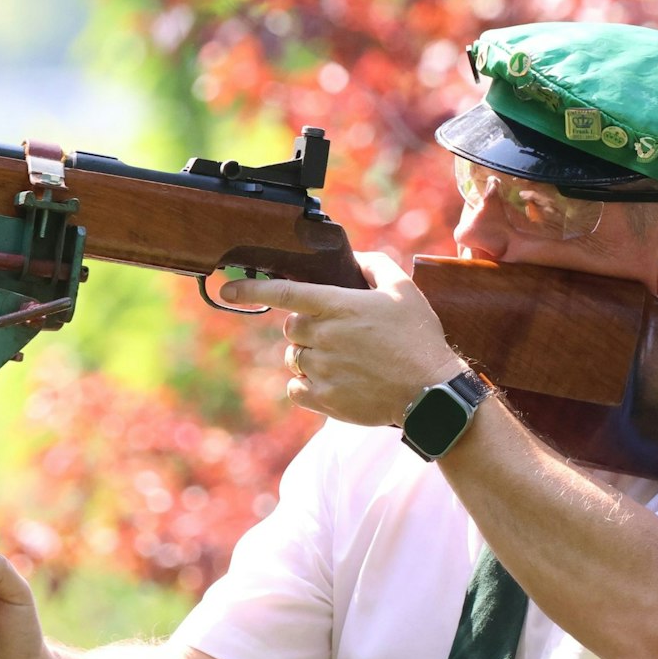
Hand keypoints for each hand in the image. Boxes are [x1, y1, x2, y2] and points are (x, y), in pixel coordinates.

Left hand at [221, 252, 465, 425]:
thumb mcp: (404, 291)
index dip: (251, 290)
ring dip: (309, 356)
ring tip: (344, 362)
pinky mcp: (324, 400)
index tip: (226, 289)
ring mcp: (322, 370)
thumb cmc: (419, 340)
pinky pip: (296, 389)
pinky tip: (334, 382)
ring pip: (293, 358)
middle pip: (290, 328)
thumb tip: (355, 258)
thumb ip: (375, 267)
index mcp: (339, 306)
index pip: (284, 294)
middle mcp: (325, 336)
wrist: (431, 394)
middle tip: (338, 335)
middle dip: (306, 328)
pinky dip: (307, 385)